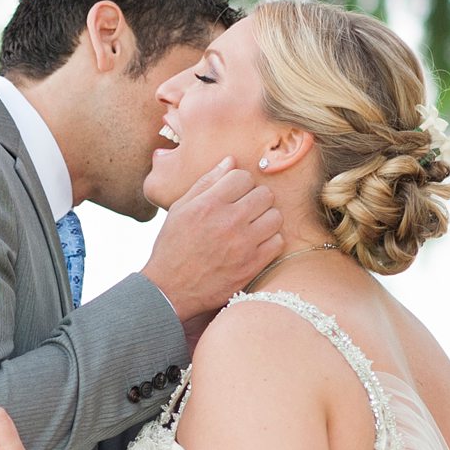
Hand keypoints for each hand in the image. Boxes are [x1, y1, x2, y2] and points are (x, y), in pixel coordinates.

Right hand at [141, 159, 281, 318]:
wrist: (170, 289)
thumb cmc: (173, 246)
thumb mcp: (180, 208)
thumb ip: (206, 182)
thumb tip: (230, 161)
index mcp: (208, 204)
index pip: (243, 176)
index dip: (240, 183)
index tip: (235, 193)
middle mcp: (228, 221)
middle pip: (264, 194)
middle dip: (255, 198)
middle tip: (245, 209)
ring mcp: (243, 244)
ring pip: (275, 216)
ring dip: (266, 218)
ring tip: (253, 226)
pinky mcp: (252, 265)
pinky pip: (278, 241)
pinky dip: (270, 241)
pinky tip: (256, 243)